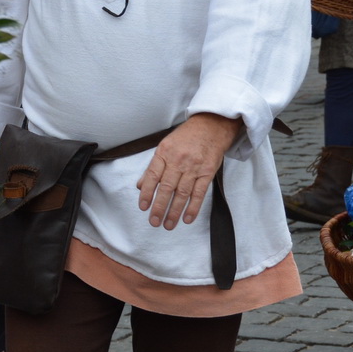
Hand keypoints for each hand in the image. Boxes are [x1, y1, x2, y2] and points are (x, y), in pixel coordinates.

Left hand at [137, 113, 240, 229]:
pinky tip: (187, 218)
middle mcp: (178, 160)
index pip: (152, 175)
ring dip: (174, 211)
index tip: (143, 207)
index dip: (146, 193)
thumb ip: (153, 166)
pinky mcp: (207, 172)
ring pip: (182, 193)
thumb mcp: (165, 145)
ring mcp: (194, 167)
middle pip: (166, 187)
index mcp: (165, 152)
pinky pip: (199, 193)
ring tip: (168, 224)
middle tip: (154, 221)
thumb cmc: (186, 137)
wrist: (212, 126)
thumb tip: (140, 185)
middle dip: (159, 207)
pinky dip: (193, 207)